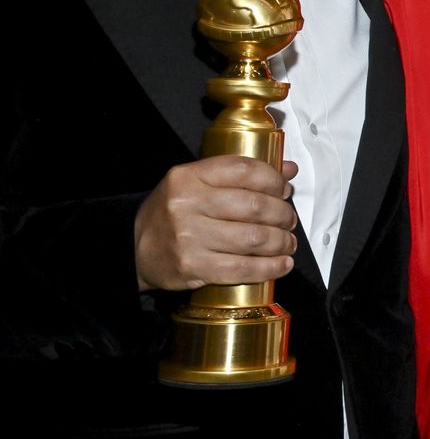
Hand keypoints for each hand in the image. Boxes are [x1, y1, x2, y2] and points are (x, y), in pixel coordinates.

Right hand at [134, 157, 299, 290]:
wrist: (132, 247)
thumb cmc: (171, 214)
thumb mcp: (197, 183)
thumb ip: (240, 175)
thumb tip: (288, 170)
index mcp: (189, 177)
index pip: (244, 170)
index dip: (274, 180)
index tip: (284, 189)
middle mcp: (188, 204)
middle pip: (254, 206)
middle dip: (282, 214)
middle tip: (288, 220)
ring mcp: (189, 237)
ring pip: (253, 238)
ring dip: (281, 242)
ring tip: (287, 243)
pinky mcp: (193, 266)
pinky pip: (242, 268)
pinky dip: (269, 268)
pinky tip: (281, 264)